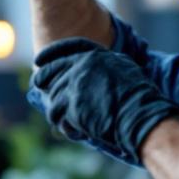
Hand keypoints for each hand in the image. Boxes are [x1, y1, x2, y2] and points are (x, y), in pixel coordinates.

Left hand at [27, 37, 178, 165]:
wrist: (139, 116)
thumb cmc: (138, 98)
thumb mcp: (124, 70)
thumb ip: (106, 64)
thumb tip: (93, 65)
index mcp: (97, 54)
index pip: (68, 47)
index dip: (51, 53)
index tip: (39, 60)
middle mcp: (83, 64)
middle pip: (51, 69)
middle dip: (43, 79)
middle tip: (40, 87)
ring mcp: (75, 81)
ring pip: (53, 95)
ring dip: (58, 110)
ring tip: (70, 121)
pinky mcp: (70, 102)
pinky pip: (57, 113)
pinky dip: (64, 125)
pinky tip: (75, 131)